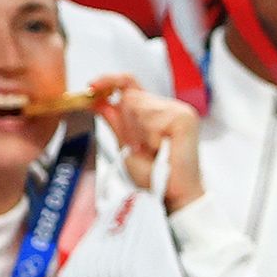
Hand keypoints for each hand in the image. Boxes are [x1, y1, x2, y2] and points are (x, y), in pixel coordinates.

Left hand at [99, 78, 204, 211]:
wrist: (174, 195)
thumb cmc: (155, 176)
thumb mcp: (126, 147)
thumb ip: (115, 123)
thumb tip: (99, 102)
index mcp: (154, 111)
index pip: (129, 85)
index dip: (109, 81)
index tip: (92, 86)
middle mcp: (167, 107)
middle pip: (131, 97)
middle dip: (127, 124)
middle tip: (140, 147)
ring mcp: (178, 110)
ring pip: (139, 107)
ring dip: (139, 134)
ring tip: (153, 151)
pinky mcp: (184, 118)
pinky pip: (153, 119)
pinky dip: (151, 138)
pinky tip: (162, 149)